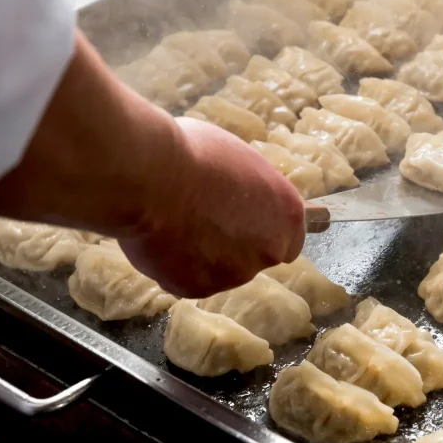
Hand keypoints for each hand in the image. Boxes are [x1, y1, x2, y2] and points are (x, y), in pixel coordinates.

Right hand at [119, 117, 305, 297]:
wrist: (150, 176)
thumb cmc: (193, 154)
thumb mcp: (238, 160)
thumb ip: (249, 190)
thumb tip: (239, 193)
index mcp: (286, 213)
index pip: (292, 239)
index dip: (266, 230)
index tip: (248, 222)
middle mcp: (269, 249)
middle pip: (255, 256)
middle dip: (234, 244)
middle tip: (204, 218)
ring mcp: (234, 274)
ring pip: (220, 270)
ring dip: (204, 255)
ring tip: (176, 223)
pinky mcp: (197, 288)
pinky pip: (187, 278)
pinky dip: (176, 265)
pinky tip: (161, 238)